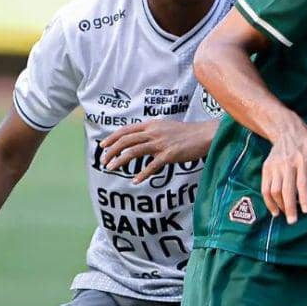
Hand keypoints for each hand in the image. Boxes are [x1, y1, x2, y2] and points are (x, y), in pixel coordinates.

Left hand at [100, 120, 216, 183]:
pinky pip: (151, 166)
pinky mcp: (169, 154)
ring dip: (120, 161)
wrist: (204, 135)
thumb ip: (151, 132)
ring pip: (134, 151)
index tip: (103, 146)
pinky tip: (135, 180)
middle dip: (112, 151)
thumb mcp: (165, 127)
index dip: (112, 138)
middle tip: (103, 161)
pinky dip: (142, 174)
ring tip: (111, 169)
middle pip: (126, 141)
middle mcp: (153, 132)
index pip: (126, 130)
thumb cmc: (186, 133)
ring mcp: (160, 143)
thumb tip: (138, 139)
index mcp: (151, 125)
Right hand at [262, 117, 306, 223]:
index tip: (306, 210)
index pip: (302, 181)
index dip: (304, 197)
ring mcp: (275, 166)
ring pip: (274, 190)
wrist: (286, 129)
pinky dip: (268, 201)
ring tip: (286, 215)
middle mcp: (287, 163)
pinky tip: (275, 210)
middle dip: (290, 207)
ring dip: (280, 205)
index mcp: (302, 159)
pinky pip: (265, 187)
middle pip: (287, 189)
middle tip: (293, 221)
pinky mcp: (267, 168)